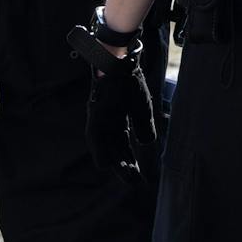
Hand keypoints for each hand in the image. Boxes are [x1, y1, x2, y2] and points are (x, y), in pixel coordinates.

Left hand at [74, 31, 156, 182]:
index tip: (139, 177)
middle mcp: (106, 124)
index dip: (130, 163)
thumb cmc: (129, 80)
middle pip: (114, 152)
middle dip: (125, 168)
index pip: (123, 148)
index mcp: (118, 123)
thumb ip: (143, 125)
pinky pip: (94, 138)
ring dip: (115, 164)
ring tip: (126, 175)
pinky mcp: (94, 115)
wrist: (120, 60)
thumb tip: (148, 143)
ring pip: (103, 149)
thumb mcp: (142, 107)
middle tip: (134, 181)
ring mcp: (99, 120)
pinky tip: (106, 164)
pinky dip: (101, 152)